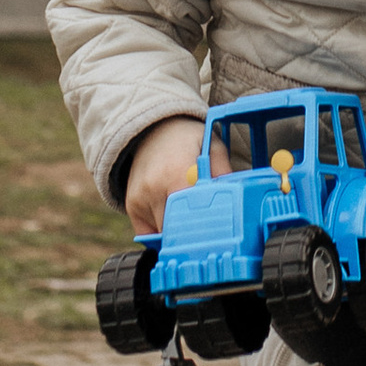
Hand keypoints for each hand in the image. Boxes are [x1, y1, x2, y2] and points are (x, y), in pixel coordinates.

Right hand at [120, 113, 212, 235]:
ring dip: (176, 231)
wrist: (154, 129)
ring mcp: (139, 199)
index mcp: (177, 173)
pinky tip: (173, 214)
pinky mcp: (131, 206)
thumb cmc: (188, 139)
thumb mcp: (213, 147)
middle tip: (209, 233)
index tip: (217, 236)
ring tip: (189, 213)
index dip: (203, 229)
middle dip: (192, 234)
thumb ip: (223, 173)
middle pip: (175, 230)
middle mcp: (153, 189)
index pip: (189, 215)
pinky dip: (162, 230)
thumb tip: (234, 199)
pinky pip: (148, 232)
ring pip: (162, 234)